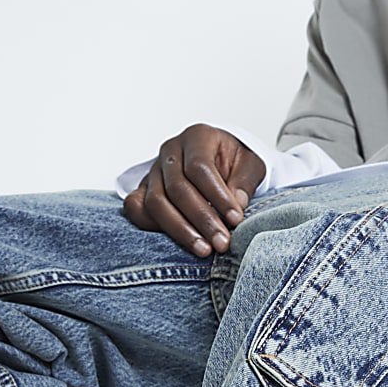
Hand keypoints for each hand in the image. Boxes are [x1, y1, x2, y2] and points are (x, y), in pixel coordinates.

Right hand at [123, 124, 265, 255]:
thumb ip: (245, 181)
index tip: (236, 219)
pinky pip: (136, 208)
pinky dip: (151, 226)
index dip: (218, 195)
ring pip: (156, 202)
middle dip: (202, 219)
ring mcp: (153, 170)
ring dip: (180, 230)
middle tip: (222, 242)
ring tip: (204, 250)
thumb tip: (238, 203)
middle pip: (178, 188)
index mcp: (197, 137)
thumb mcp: (251, 164)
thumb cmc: (235, 162)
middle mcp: (171, 151)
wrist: (218, 161)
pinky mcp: (144, 189)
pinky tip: (177, 242)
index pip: (200, 167)